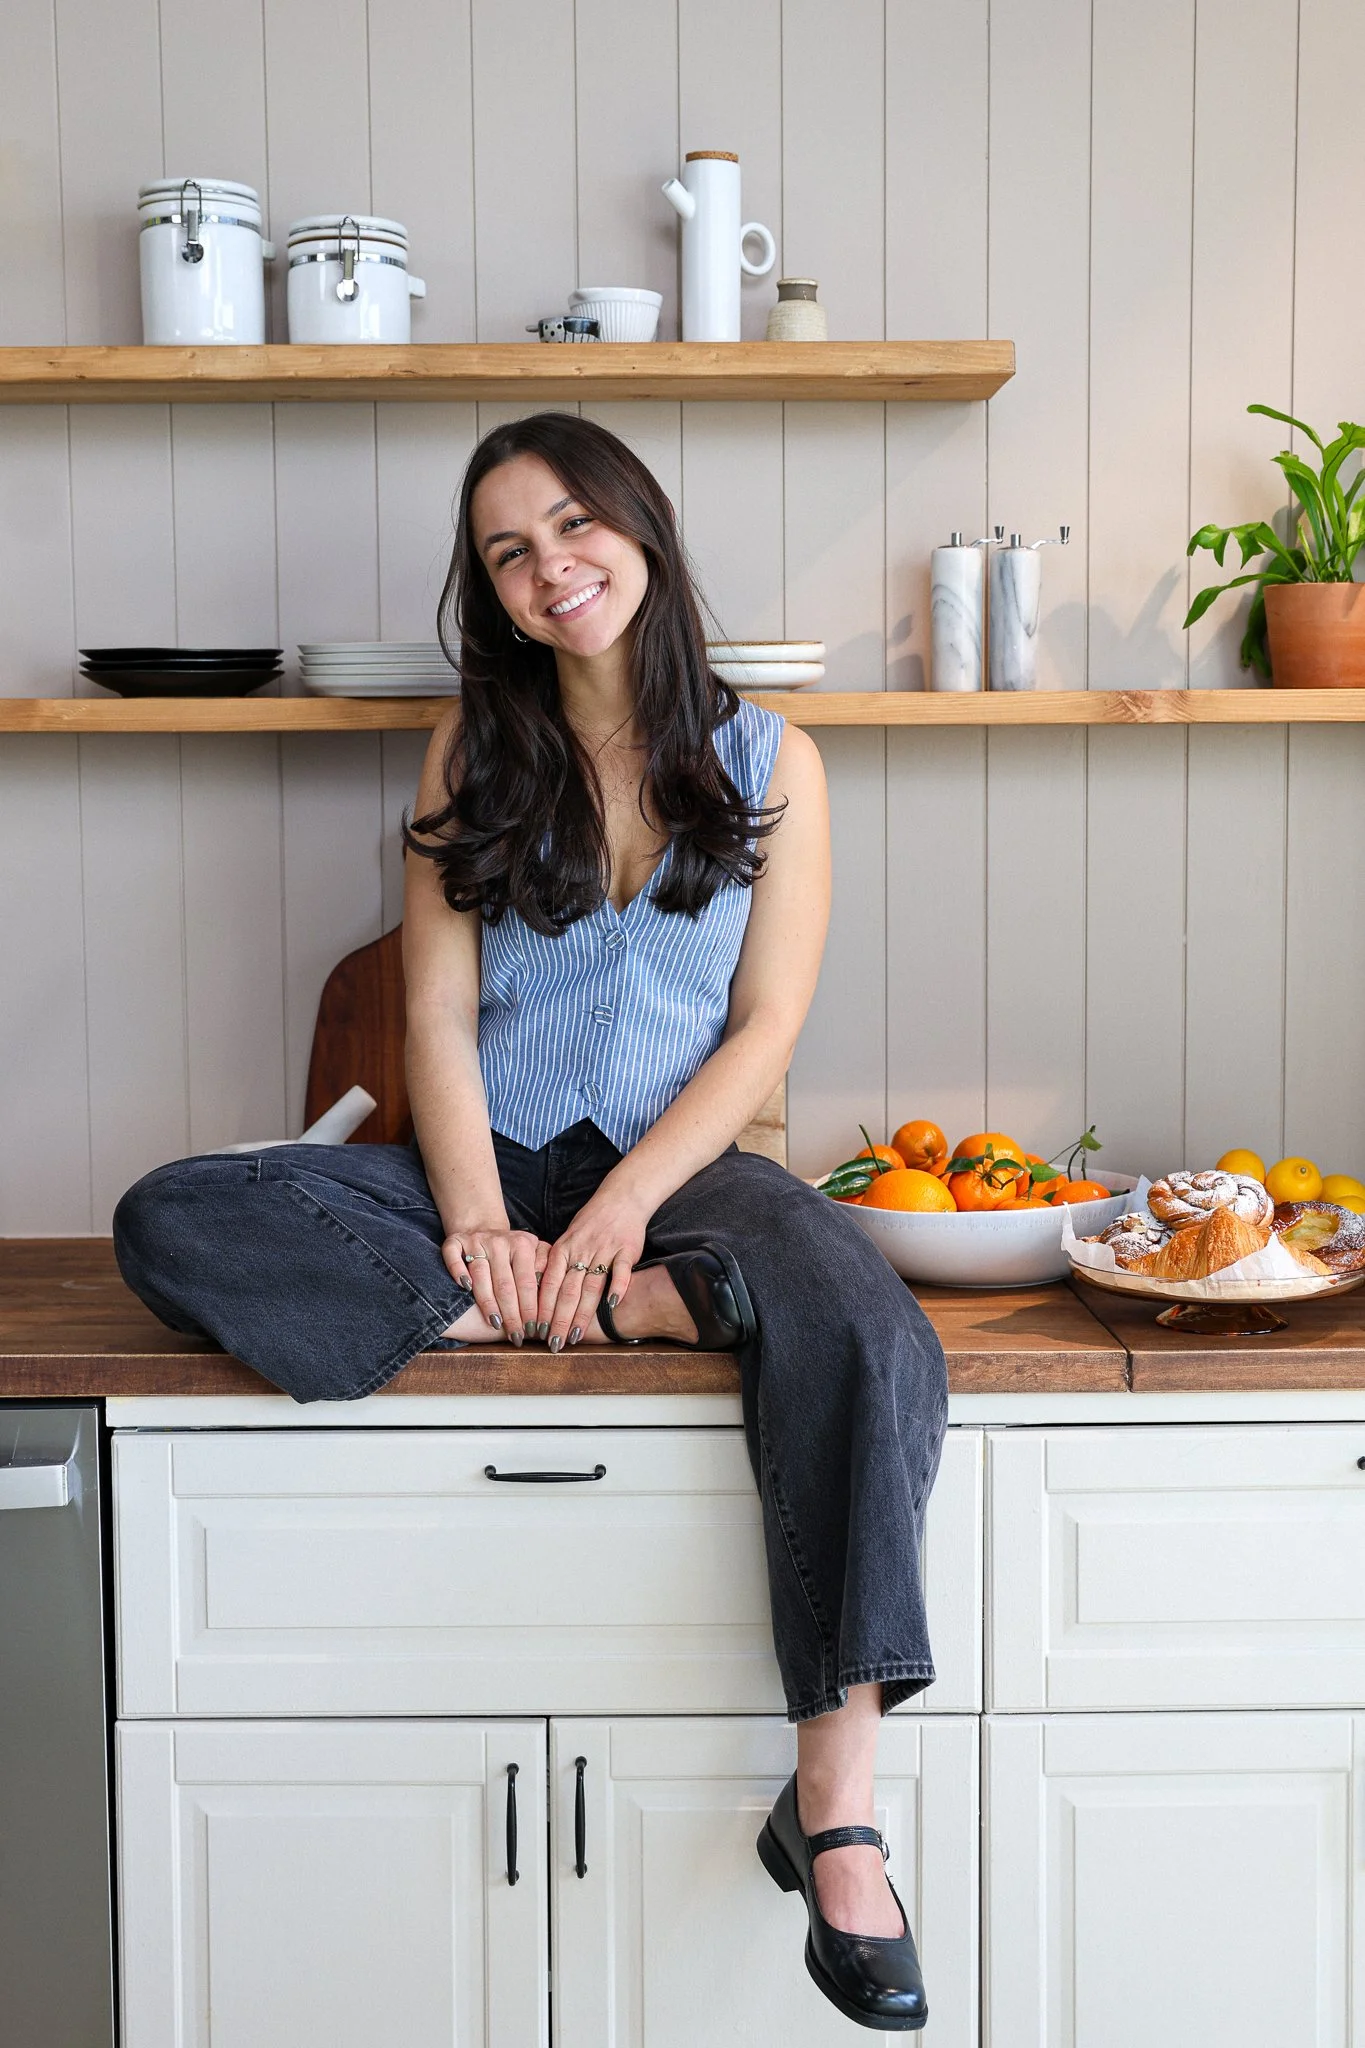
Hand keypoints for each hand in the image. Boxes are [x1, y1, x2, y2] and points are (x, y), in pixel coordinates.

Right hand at [443, 1227, 549, 1341]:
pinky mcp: (455, 1240)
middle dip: (512, 1314)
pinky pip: (453, 1256)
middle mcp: (500, 1241)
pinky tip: (465, 1288)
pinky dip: (458, 1271)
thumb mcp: (535, 1256)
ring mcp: (476, 1240)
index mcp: (523, 1244)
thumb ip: (544, 1276)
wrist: (485, 1229)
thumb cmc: (514, 1254)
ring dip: (487, 1303)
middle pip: (505, 1284)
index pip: (527, 1282)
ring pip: (480, 1275)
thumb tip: (551, 1311)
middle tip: (516, 1336)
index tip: (534, 1331)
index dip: (530, 1309)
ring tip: (496, 1324)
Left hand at [536, 1186, 648, 1349]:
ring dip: (583, 1313)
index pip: (548, 1284)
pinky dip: (617, 1287)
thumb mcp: (568, 1239)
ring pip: (590, 1286)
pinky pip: (621, 1270)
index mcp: (563, 1249)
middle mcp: (581, 1251)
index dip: (542, 1309)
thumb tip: (539, 1295)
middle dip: (558, 1320)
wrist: (621, 1197)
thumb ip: (557, 1265)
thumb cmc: (592, 1222)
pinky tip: (612, 1305)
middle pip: (567, 1291)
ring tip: (575, 1336)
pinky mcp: (626, 1249)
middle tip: (553, 1344)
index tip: (537, 1332)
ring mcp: (604, 1250)